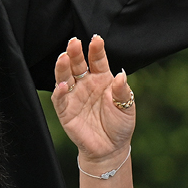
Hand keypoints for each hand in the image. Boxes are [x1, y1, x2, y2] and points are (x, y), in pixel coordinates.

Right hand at [50, 36, 135, 165]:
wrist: (110, 149)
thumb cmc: (120, 125)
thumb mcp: (127, 107)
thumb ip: (122, 91)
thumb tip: (121, 75)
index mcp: (102, 79)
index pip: (97, 60)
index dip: (96, 50)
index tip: (96, 39)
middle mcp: (86, 84)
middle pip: (78, 64)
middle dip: (75, 52)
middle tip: (74, 42)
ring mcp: (74, 96)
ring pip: (65, 77)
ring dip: (63, 67)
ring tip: (64, 57)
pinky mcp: (65, 111)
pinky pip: (60, 99)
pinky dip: (60, 91)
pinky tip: (63, 85)